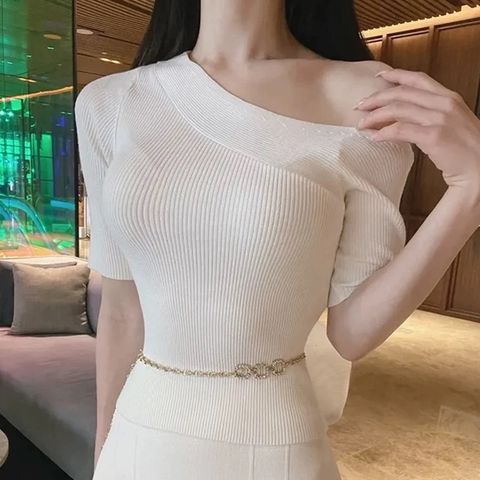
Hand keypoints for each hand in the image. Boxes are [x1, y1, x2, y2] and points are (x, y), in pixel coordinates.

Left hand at [354, 68, 479, 192]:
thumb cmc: (465, 150)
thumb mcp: (451, 123)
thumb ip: (431, 115)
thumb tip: (404, 117)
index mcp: (449, 98)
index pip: (419, 79)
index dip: (397, 75)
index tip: (379, 77)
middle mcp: (445, 104)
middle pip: (402, 93)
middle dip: (376, 98)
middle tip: (359, 106)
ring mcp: (440, 119)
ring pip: (398, 109)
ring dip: (375, 116)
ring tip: (361, 124)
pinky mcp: (434, 136)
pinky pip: (401, 130)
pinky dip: (384, 133)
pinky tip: (374, 137)